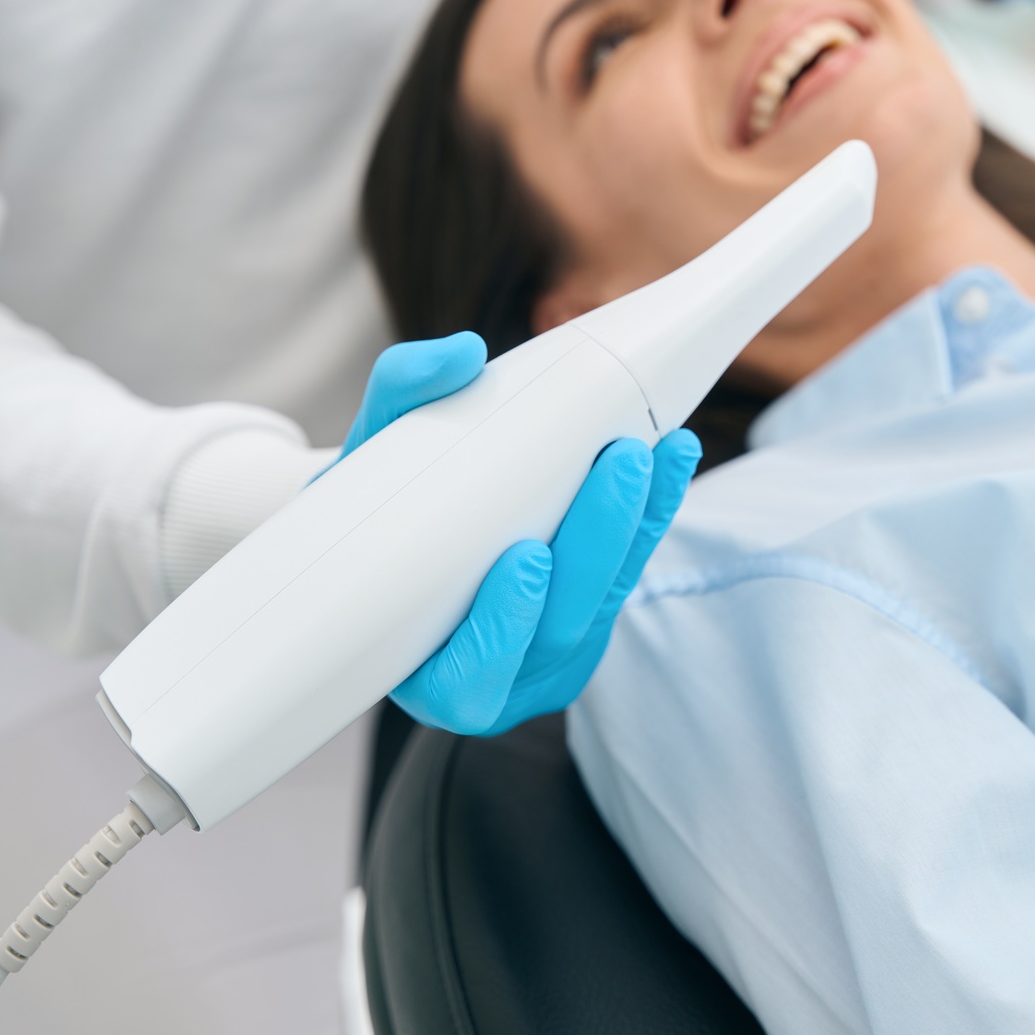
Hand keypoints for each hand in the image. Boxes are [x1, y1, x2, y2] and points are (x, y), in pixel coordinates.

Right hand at [333, 334, 703, 734]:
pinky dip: (651, 514)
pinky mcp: (588, 621)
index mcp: (418, 669)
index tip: (528, 557)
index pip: (468, 680)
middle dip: (598, 545)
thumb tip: (462, 354)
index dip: (503, 630)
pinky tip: (672, 456)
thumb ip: (401, 395)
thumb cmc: (368, 509)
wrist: (393, 535)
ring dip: (637, 524)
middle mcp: (489, 678)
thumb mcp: (362, 456)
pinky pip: (627, 573)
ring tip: (654, 450)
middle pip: (560, 629)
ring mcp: (546, 656)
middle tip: (619, 463)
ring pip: (604, 601)